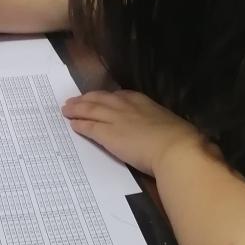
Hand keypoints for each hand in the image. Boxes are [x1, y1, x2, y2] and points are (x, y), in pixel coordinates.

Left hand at [61, 89, 202, 176]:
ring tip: (66, 109)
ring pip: (89, 109)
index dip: (105, 97)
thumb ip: (159, 125)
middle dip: (86, 99)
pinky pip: (88, 126)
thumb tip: (163, 132)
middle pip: (99, 98)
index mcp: (143, 101)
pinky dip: (79, 124)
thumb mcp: (168, 124)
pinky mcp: (107, 134)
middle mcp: (125, 105)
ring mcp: (115, 118)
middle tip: (74, 101)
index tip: (98, 98)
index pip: (118, 95)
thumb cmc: (179, 139)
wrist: (174, 149)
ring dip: (76, 109)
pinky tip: (73, 124)